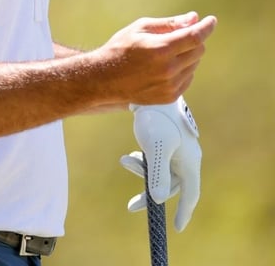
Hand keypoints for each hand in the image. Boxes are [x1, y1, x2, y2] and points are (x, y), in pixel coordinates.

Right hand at [97, 12, 214, 104]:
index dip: (206, 27)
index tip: (211, 21)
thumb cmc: (120, 49)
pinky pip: (187, 79)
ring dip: (186, 56)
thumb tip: (193, 18)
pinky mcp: (169, 96)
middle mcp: (168, 69)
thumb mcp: (140, 29)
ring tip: (164, 54)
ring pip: (194, 65)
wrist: (103, 79)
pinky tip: (164, 67)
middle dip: (193, 41)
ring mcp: (170, 85)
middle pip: (198, 51)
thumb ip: (169, 24)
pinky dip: (182, 70)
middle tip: (178, 37)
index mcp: (161, 49)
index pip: (195, 37)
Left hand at [122, 97, 201, 230]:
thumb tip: (158, 199)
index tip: (176, 227)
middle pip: (170, 184)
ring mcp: (176, 149)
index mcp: (190, 160)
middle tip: (131, 207)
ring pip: (160, 172)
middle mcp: (186, 156)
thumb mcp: (155, 148)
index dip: (184, 211)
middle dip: (150, 194)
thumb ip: (157, 174)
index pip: (190, 192)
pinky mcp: (164, 142)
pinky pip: (155, 162)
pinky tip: (131, 156)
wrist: (147, 90)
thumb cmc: (155, 118)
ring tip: (125, 160)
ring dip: (142, 171)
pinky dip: (142, 162)